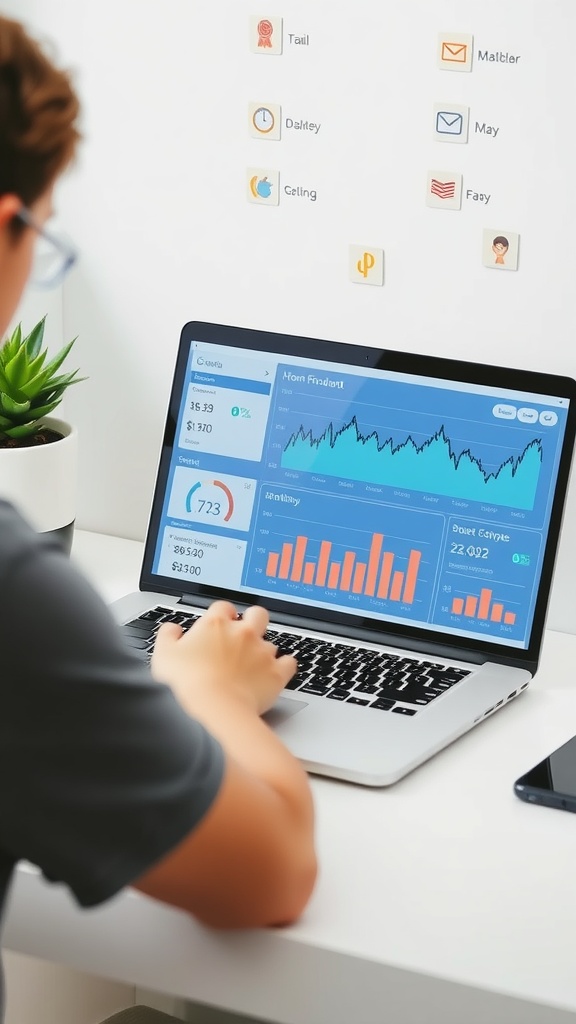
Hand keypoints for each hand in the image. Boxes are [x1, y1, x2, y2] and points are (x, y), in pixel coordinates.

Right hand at [151, 601, 296, 714]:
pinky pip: (289, 662)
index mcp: (216, 625)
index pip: (223, 607)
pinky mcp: (276, 673)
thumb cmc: (186, 685)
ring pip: (271, 642)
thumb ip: (168, 636)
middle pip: (257, 614)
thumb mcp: (164, 655)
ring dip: (264, 651)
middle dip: (253, 620)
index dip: (221, 615)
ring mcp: (262, 652)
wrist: (213, 710)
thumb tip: (172, 630)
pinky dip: (285, 666)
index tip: (216, 626)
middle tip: (245, 634)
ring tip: (252, 666)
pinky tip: (276, 672)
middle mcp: (243, 633)